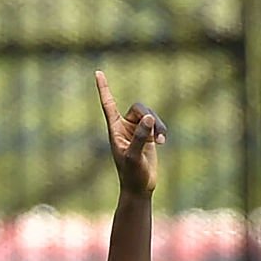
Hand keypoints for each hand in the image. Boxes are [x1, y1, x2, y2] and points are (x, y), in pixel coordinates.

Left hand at [95, 71, 166, 195]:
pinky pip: (156, 123)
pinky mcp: (148, 135)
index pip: (108, 104)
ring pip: (149, 115)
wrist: (139, 188)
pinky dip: (161, 130)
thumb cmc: (132, 175)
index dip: (104, 89)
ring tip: (162, 141)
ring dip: (158, 125)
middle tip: (159, 134)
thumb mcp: (135, 156)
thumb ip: (141, 136)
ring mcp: (137, 130)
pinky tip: (163, 142)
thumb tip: (148, 117)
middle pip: (139, 108)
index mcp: (115, 129)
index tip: (98, 73)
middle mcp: (124, 127)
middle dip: (151, 117)